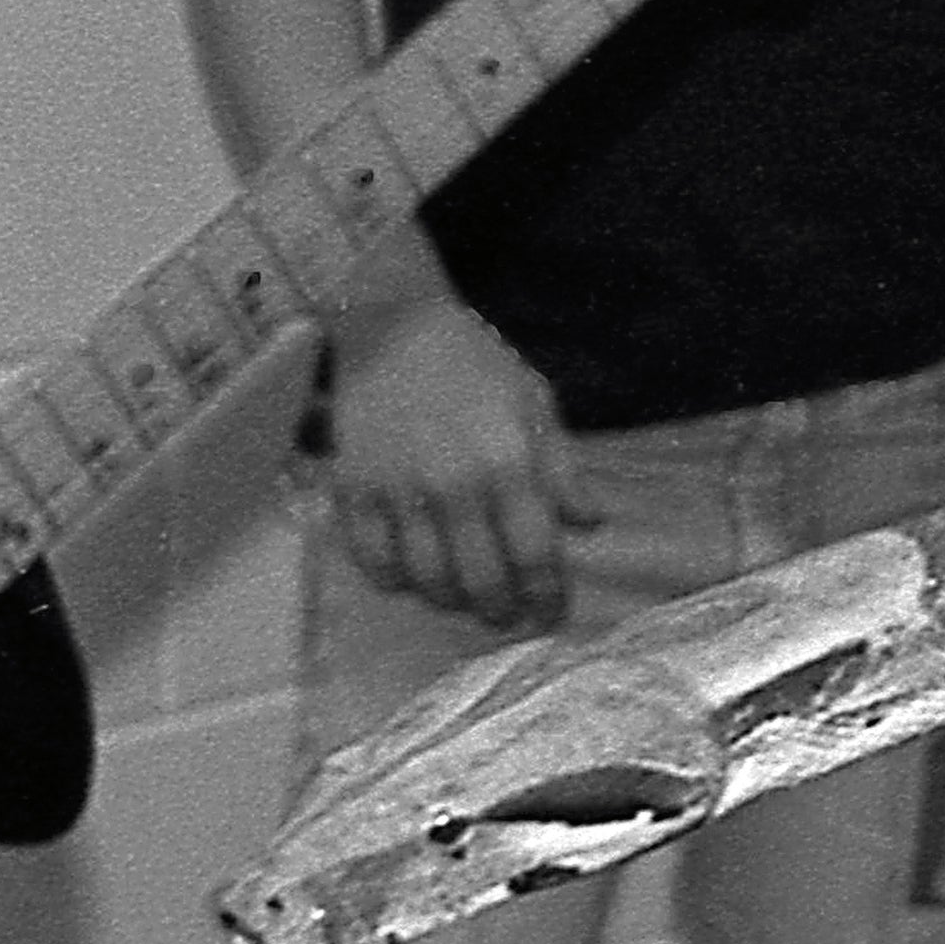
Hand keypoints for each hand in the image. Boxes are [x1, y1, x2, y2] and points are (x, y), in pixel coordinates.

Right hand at [318, 290, 583, 630]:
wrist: (391, 327)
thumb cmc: (473, 363)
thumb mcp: (534, 401)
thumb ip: (562, 467)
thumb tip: (589, 524)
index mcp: (508, 460)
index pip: (535, 554)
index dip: (547, 596)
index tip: (552, 615)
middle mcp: (455, 484)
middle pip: (481, 581)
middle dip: (501, 610)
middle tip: (508, 616)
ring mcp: (399, 492)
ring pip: (428, 581)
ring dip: (451, 601)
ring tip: (466, 599)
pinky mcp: (355, 493)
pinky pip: (375, 563)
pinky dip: (397, 581)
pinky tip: (413, 575)